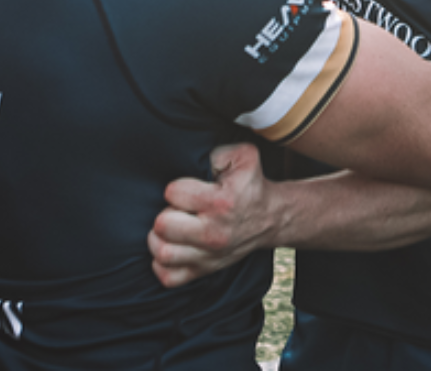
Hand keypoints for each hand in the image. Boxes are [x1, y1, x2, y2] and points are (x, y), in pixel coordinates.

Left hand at [149, 143, 277, 287]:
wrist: (270, 218)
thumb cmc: (250, 185)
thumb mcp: (243, 157)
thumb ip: (215, 153)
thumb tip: (192, 159)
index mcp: (221, 203)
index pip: (173, 193)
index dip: (175, 187)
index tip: (187, 189)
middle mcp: (214, 233)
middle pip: (163, 225)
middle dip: (166, 212)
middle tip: (178, 209)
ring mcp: (209, 256)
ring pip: (163, 254)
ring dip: (160, 237)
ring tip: (171, 227)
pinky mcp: (205, 270)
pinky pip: (169, 277)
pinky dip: (162, 264)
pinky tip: (172, 245)